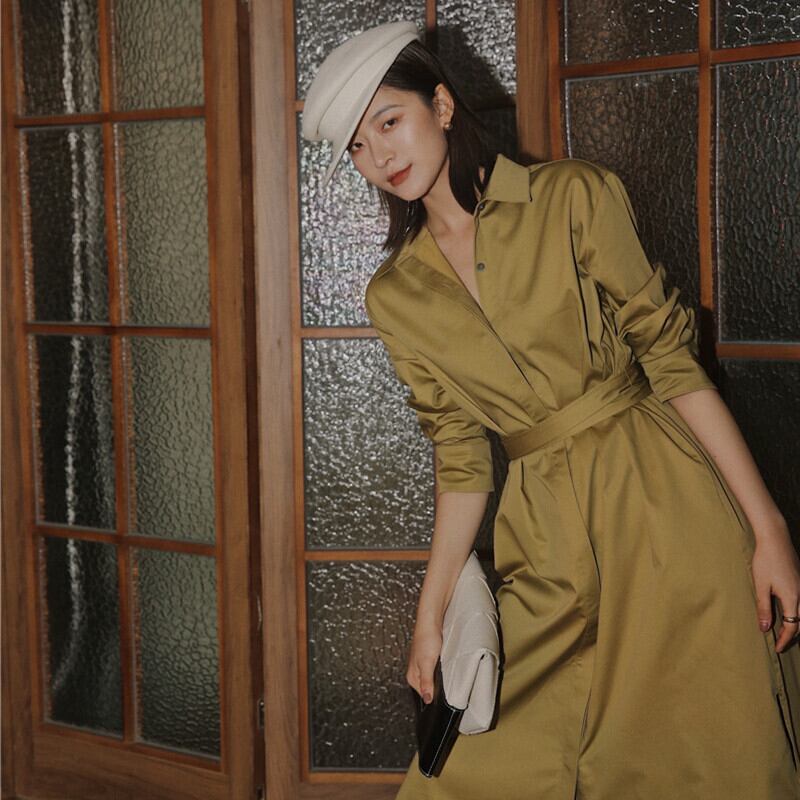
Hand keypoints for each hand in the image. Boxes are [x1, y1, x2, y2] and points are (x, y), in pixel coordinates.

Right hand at [406, 620, 442, 703]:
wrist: (431, 622)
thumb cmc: (426, 638)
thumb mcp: (427, 663)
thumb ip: (426, 682)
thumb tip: (427, 699)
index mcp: (412, 676)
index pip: (424, 695)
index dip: (435, 696)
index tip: (443, 693)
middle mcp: (416, 672)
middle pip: (428, 688)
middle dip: (437, 686)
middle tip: (444, 679)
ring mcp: (422, 665)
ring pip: (433, 679)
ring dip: (439, 677)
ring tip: (444, 670)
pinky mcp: (429, 659)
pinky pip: (435, 670)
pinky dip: (441, 669)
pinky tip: (444, 664)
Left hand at [751, 520, 799, 651]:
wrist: (775, 539)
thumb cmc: (765, 561)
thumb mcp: (761, 585)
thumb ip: (764, 607)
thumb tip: (765, 629)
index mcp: (792, 598)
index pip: (792, 627)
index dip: (785, 640)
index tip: (777, 648)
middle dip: (793, 636)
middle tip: (782, 644)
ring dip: (797, 625)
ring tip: (785, 632)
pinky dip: (797, 613)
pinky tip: (788, 613)